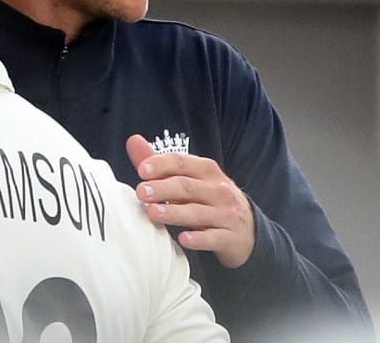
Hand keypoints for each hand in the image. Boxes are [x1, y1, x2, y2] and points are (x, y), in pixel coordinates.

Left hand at [126, 134, 255, 267]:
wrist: (247, 230)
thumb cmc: (209, 199)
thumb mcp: (190, 179)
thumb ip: (160, 164)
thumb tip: (133, 141)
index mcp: (207, 171)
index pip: (182, 162)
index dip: (162, 164)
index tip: (142, 170)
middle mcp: (218, 190)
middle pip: (187, 186)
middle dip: (163, 188)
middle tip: (141, 192)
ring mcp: (226, 214)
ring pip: (198, 212)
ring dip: (174, 212)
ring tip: (152, 213)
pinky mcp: (231, 237)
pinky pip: (214, 237)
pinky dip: (199, 238)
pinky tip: (183, 239)